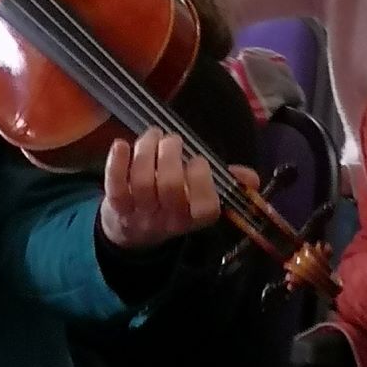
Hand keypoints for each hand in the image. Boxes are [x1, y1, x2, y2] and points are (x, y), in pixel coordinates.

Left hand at [98, 127, 256, 249]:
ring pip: (142, 182)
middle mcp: (168, 219)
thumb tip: (252, 178)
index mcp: (194, 218)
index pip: (205, 208)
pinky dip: (116, 162)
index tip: (198, 160)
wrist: (132, 231)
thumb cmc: (173, 203)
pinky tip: (121, 144)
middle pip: (170, 187)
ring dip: (146, 151)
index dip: (202, 179)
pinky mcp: (116, 206)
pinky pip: (115, 185)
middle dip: (171, 155)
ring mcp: (141, 214)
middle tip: (171, 140)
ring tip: (152, 135)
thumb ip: (226, 183)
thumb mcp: (201, 197)